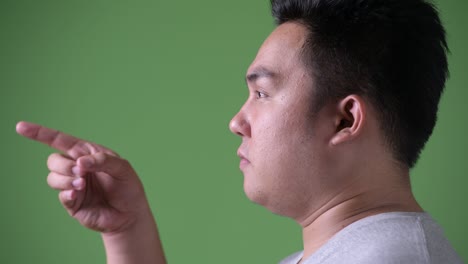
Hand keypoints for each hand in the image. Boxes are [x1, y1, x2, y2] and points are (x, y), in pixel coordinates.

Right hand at [16, 121, 148, 232]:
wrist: (131, 214)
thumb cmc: (128, 187)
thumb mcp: (122, 168)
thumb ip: (102, 160)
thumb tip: (79, 161)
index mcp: (88, 153)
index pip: (61, 141)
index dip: (41, 134)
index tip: (21, 127)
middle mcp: (78, 168)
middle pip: (53, 160)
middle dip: (63, 165)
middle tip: (81, 172)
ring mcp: (73, 185)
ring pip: (53, 177)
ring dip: (65, 179)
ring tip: (82, 184)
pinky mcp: (73, 202)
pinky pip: (61, 194)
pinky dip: (67, 192)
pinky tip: (78, 193)